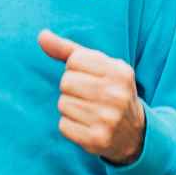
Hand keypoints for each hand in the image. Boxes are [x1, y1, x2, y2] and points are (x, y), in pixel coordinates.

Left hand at [37, 28, 144, 164]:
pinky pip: (63, 126)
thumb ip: (69, 50)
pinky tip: (86, 125)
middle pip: (66, 82)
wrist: (134, 133)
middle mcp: (116, 94)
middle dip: (71, 89)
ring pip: (63, 104)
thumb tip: (41, 35)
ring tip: (88, 111)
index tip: (90, 78)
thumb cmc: (110, 91)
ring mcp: (108, 118)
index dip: (75, 69)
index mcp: (119, 71)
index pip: (74, 60)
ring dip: (69, 108)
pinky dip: (70, 126)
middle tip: (88, 97)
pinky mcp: (97, 139)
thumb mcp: (99, 66)